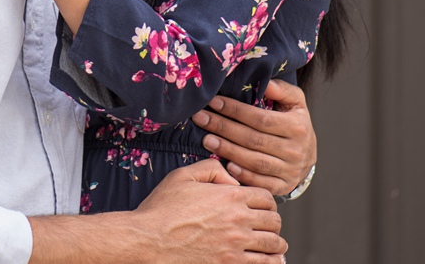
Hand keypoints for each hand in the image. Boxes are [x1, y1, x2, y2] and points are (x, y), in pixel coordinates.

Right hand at [133, 159, 285, 262]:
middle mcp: (238, 220)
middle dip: (272, 222)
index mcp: (230, 196)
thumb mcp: (182, 176)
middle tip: (266, 225)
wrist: (149, 240)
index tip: (261, 207)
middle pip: (274, 220)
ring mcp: (236, 244)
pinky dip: (271, 262)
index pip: (266, 197)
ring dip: (275, 243)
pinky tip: (268, 260)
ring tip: (271, 244)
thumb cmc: (162, 209)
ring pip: (274, 244)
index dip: (266, 201)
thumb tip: (232, 179)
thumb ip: (211, 169)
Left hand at [192, 80, 316, 195]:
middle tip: (201, 119)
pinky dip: (242, 175)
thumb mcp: (295, 102)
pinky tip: (226, 165)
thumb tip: (265, 83)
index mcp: (297, 127)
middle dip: (223, 128)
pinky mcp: (283, 187)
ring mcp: (289, 171)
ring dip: (227, 150)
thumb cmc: (294, 123)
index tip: (214, 101)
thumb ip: (281, 90)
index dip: (235, 110)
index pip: (261, 119)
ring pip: (254, 162)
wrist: (308, 156)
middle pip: (253, 140)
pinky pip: (260, 182)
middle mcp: (295, 151)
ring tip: (206, 139)